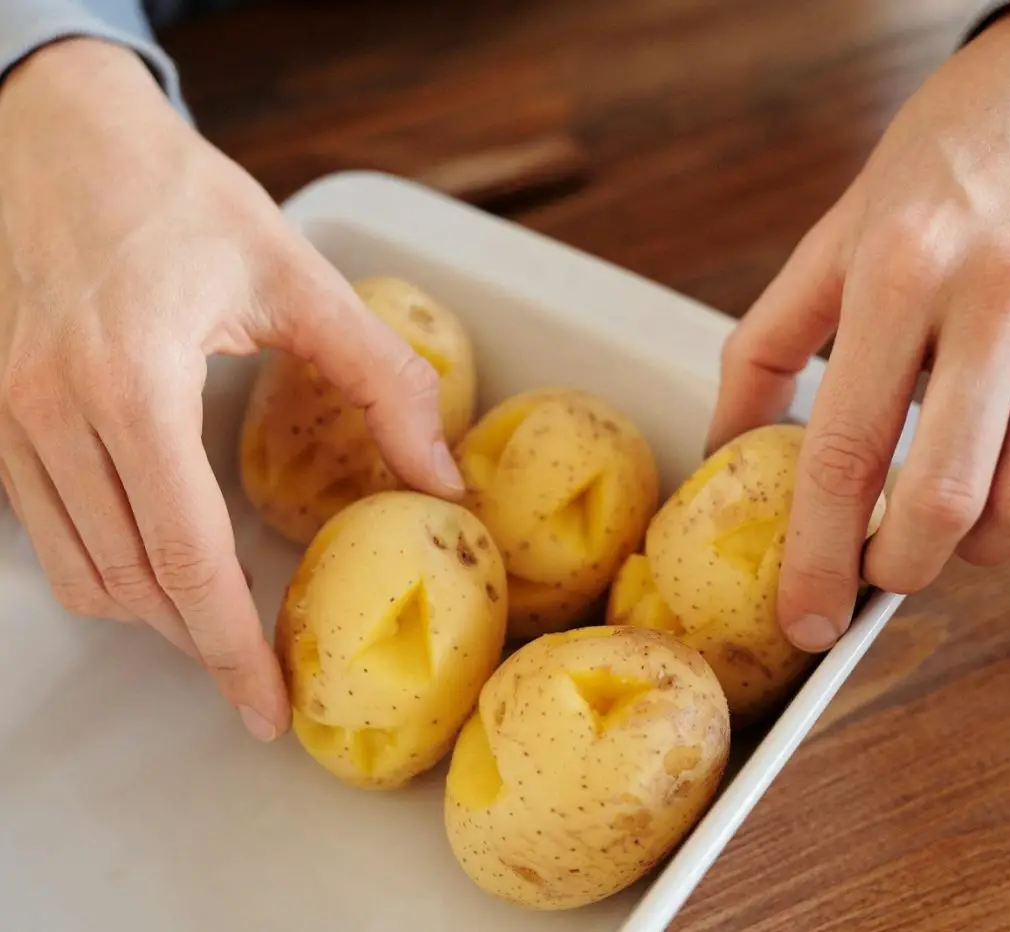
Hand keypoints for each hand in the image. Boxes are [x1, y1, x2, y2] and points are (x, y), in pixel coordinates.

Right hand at [0, 40, 463, 739]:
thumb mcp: (298, 276)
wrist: (60, 134)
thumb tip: (439, 476)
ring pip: (81, 573)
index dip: (230, 648)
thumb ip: (384, 379)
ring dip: (156, 614)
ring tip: (220, 624)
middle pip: (133, 582)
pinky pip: (46, 533)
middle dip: (201, 644)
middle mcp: (51, 412)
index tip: (266, 706)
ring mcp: (8, 418)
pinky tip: (162, 562)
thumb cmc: (178, 196)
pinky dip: (108, 569)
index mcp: (131, 382)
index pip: (184, 557)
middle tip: (261, 674)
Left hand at [706, 13, 1009, 651]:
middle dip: (900, 567)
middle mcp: (990, 299)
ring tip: (935, 513)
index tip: (805, 622)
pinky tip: (990, 471)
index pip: (840, 452)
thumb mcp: (830, 242)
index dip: (817, 555)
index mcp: (894, 275)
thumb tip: (725, 446)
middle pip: (942, 499)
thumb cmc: (933, 166)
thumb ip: (767, 349)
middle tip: (875, 571)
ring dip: (972, 540)